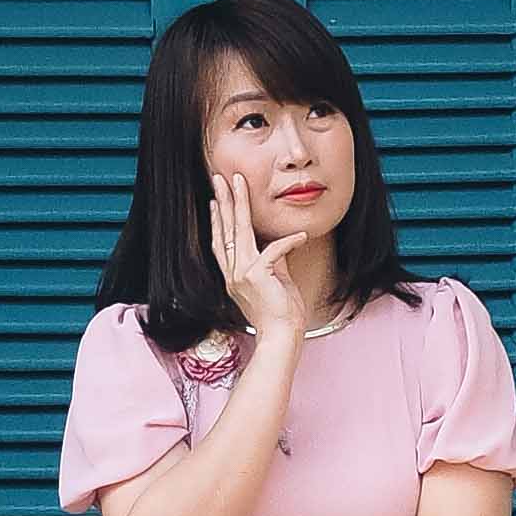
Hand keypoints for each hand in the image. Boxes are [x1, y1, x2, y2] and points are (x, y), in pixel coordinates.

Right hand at [208, 169, 307, 344]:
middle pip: (225, 230)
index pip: (220, 242)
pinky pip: (274, 250)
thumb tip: (277, 245)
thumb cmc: (280, 313)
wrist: (282, 337)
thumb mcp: (274, 282)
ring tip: (238, 183)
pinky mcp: (258, 276)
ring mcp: (242, 274)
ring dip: (239, 204)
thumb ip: (272, 262)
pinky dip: (288, 242)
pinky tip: (302, 235)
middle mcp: (233, 273)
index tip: (213, 201)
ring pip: (238, 231)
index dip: (217, 220)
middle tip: (218, 179)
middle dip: (222, 201)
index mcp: (234, 275)